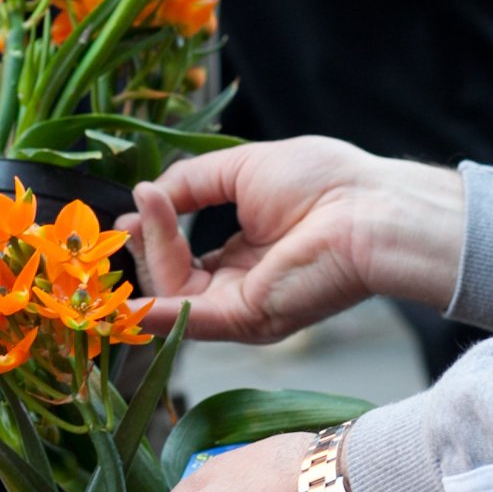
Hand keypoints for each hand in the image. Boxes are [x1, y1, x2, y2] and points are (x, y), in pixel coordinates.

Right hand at [127, 140, 466, 344]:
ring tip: (146, 213)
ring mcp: (243, 307)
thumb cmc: (325, 183)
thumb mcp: (241, 170)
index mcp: (247, 253)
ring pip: (171, 294)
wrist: (369, 208)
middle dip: (145, 244)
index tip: (134, 204)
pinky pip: (187, 321)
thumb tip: (143, 197)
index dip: (154, 232)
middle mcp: (242, 286)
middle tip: (132, 212)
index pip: (182, 256)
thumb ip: (190, 181)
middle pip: (169, 279)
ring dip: (150, 253)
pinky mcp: (247, 319)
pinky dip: (151, 312)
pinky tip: (123, 297)